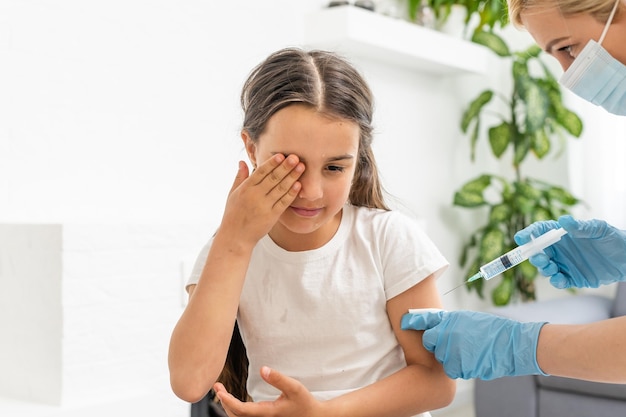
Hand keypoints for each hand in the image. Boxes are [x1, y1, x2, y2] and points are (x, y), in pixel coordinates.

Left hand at [214, 366, 322, 416]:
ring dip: (228, 406)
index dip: (227, 400)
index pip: (241, 410)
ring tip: (222, 392)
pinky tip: (233, 400)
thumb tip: (263, 369)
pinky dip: (236, 410)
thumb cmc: (304, 402)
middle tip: (218, 386)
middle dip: (224, 402)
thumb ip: (279, 378)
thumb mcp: (294, 387)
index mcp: (268, 413)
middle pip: (235, 416)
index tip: (219, 389)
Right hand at [220, 154, 303, 247]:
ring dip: (292, 177)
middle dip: (285, 167)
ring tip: (301, 167)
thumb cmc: (233, 214)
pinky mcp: (272, 216)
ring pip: (280, 189)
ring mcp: (264, 206)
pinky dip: (291, 193)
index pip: (260, 172)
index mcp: (245, 188)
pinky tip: (299, 185)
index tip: (281, 154)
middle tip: (296, 157)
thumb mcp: (232, 194)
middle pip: (273, 178)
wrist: (236, 237)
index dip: (271, 163)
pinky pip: (283, 202)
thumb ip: (240, 177)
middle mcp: (255, 196)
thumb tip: (242, 161)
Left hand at [401, 310, 546, 379]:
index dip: (412, 321)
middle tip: (454, 342)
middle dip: (437, 344)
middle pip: (430, 342)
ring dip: (451, 356)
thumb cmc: (493, 330)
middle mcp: (446, 335)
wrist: (512, 344)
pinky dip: (461, 367)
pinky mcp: (460, 367)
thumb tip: (438, 326)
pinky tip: (474, 359)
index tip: (404, 322)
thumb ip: (449, 323)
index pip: (424, 320)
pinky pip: (454, 369)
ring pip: (442, 358)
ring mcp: (452, 352)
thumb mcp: (468, 318)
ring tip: (470, 350)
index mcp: (449, 320)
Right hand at [514, 215, 625, 288]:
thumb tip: (564, 220)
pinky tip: (560, 279)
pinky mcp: (572, 278)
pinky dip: (556, 281)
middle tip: (539, 257)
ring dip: (543, 268)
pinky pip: (558, 281)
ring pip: (545, 267)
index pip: (540, 231)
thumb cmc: (614, 239)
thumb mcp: (599, 230)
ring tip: (550, 268)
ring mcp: (565, 264)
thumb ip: (581, 227)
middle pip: (538, 251)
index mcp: (562, 234)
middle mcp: (560, 249)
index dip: (528, 234)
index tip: (520, 238)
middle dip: (534, 254)